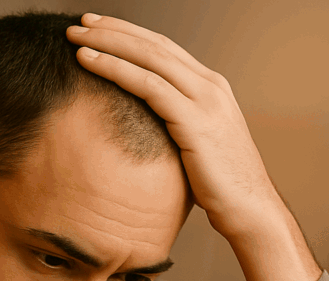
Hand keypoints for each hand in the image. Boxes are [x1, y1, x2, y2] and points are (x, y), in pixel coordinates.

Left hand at [67, 13, 321, 280]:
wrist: (252, 211)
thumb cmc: (221, 189)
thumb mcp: (198, 148)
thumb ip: (177, 128)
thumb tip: (147, 131)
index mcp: (211, 89)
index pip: (165, 50)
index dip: (130, 35)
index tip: (99, 28)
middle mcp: (210, 86)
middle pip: (154, 45)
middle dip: (114, 30)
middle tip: (80, 22)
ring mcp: (206, 101)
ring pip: (149, 57)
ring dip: (108, 43)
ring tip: (76, 36)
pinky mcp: (195, 121)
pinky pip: (148, 85)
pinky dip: (115, 69)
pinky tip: (89, 61)